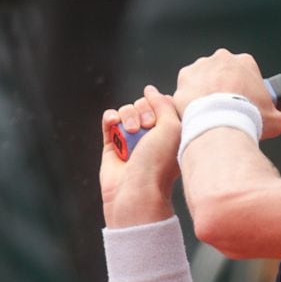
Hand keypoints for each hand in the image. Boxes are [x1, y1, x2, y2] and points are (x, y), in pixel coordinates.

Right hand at [99, 85, 181, 226]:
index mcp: (171, 133)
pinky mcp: (112, 144)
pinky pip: (109, 120)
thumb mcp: (171, 127)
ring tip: (131, 131)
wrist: (136, 191)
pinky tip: (113, 122)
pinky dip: (110, 117)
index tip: (161, 119)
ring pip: (126, 110)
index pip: (163, 103)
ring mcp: (131, 139)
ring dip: (127, 116)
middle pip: (144, 104)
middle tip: (147, 128)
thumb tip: (150, 89)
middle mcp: (152, 135)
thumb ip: (163, 103)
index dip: (160, 104)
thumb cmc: (158, 163)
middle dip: (143, 110)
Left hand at [172, 49, 280, 139]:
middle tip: (226, 107)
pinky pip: (188, 87)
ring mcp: (202, 66)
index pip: (247, 72)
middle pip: (224, 72)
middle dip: (224, 87)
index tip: (244, 101)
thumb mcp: (275, 119)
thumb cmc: (246, 117)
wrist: (220, 125)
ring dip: (207, 91)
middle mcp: (222, 58)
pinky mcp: (185, 77)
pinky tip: (197, 112)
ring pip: (204, 78)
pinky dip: (191, 98)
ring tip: (210, 111)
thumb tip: (277, 120)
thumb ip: (276, 115)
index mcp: (246, 62)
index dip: (246, 89)